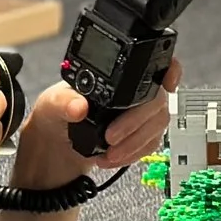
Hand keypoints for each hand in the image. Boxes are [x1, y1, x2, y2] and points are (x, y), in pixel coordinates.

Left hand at [9, 58, 181, 189]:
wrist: (55, 145)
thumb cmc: (56, 115)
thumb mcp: (52, 104)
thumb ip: (63, 102)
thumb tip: (78, 105)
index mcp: (116, 76)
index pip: (153, 63)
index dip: (169, 69)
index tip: (167, 83)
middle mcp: (132, 91)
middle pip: (157, 100)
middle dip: (137, 121)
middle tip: (111, 136)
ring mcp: (140, 113)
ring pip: (158, 124)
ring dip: (136, 141)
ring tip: (110, 152)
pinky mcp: (141, 135)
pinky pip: (151, 143)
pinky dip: (134, 153)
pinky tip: (114, 157)